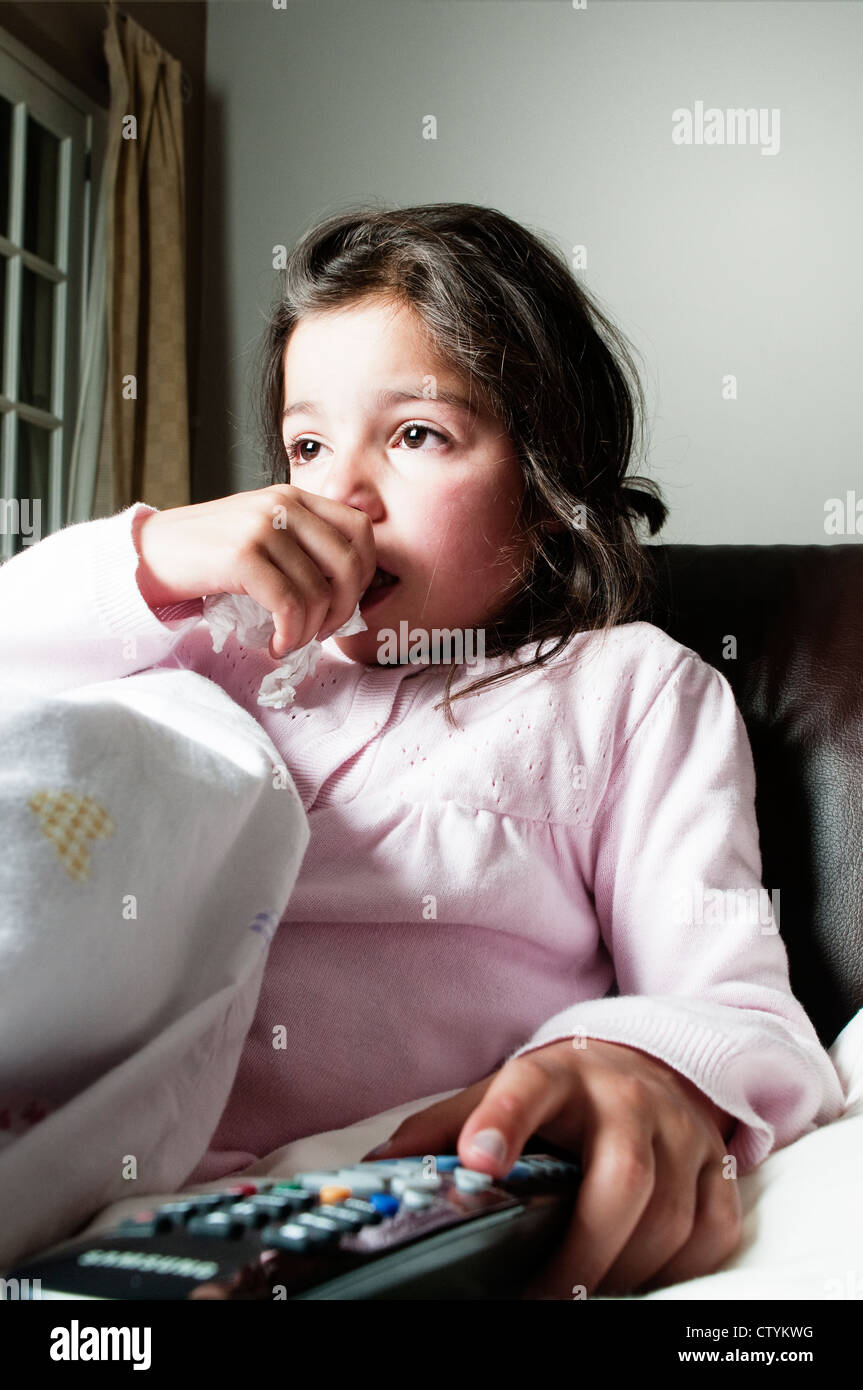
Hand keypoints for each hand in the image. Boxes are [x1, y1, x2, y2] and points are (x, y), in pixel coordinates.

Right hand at [132, 485, 376, 657]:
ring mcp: (262, 526)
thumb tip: (352, 592)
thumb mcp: (264, 536)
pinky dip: (290, 635)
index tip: (344, 602)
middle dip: (344, 610)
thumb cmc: (209, 556)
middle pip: (350, 564)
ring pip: (319, 592)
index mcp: (295, 496)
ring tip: (289, 641)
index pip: (361, 530)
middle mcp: (283, 504)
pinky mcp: (241, 555)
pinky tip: (275, 645)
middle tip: (322, 632)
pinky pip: (289, 606)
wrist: (148, 556)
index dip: (365, 573)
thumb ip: (303, 547)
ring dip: (310, 630)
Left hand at [361, 1038, 741, 1297]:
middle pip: (623, 1175)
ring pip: (670, 1214)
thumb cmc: (561, 1096)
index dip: (502, 1119)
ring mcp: (681, 1129)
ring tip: (585, 1295)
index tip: (478, 1160)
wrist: (649, 1064)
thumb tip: (373, 1174)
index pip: (528, 1086)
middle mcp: (628, 1096)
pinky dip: (680, 1268)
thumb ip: (442, 1130)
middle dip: (586, 1247)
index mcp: (559, 1073)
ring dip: (627, 1269)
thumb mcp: (499, 1094)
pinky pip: (712, 1230)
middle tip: (547, 1296)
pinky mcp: (719, 1162)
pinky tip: (642, 1277)